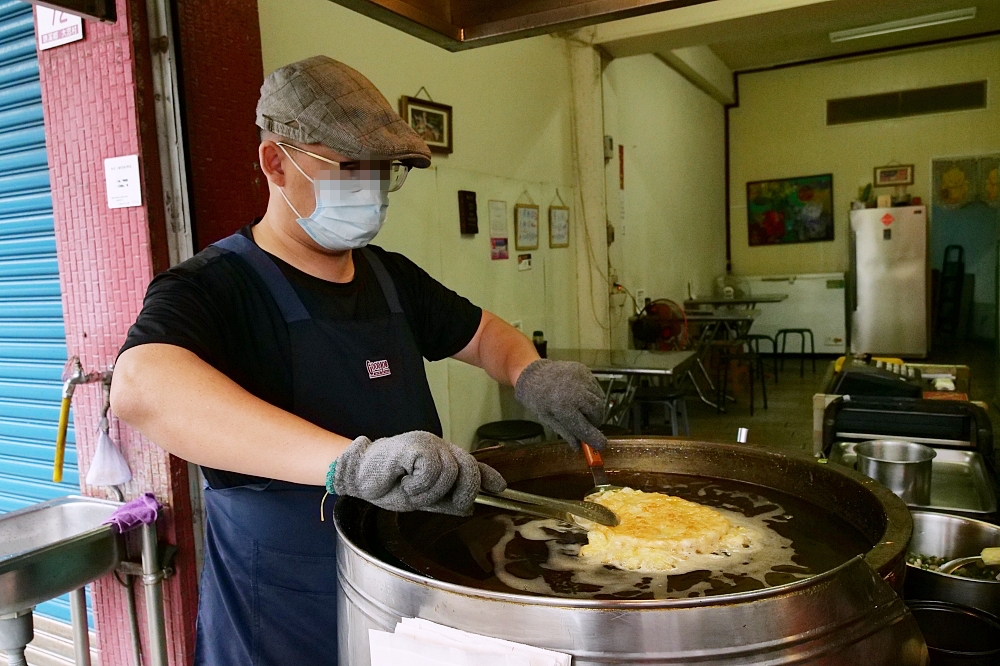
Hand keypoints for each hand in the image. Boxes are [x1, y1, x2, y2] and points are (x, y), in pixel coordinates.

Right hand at [333, 431, 506, 515]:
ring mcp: (429, 443)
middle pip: (468, 469)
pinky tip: (405, 481)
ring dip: (430, 491)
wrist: (358, 475)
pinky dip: (420, 484)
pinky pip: (433, 470)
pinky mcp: (417, 444)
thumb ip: (447, 499)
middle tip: (436, 500)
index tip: (501, 488)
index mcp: (442, 458)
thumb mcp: (423, 498)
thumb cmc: (387, 484)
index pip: (472, 465)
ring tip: (410, 488)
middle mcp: (439, 447)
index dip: (488, 476)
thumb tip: (472, 505)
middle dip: (461, 491)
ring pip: (451, 473)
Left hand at [514, 359, 607, 449]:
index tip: (602, 445)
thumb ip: (566, 432)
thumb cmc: (537, 399)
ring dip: (595, 408)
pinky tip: (581, 396)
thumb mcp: (548, 419)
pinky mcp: (584, 371)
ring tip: (582, 409)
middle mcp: (575, 392)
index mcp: (563, 407)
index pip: (584, 427)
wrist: (532, 374)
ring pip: (599, 400)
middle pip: (597, 412)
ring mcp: (581, 379)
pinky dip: (592, 396)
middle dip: (595, 421)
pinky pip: (596, 388)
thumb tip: (579, 447)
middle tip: (588, 424)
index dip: (594, 438)